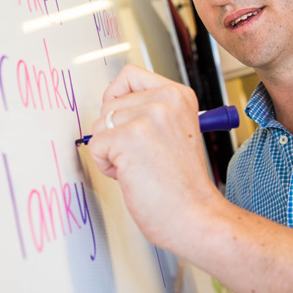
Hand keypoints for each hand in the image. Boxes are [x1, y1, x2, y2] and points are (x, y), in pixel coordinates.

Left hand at [87, 65, 219, 248]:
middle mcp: (165, 100)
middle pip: (109, 103)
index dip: (117, 97)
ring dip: (111, 151)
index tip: (121, 118)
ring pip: (100, 125)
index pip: (129, 75)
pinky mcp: (128, 138)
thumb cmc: (184, 185)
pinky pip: (96, 146)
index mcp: (178, 95)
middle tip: (141, 156)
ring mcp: (147, 117)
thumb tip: (113, 107)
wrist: (196, 216)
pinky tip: (131, 176)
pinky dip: (107, 166)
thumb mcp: (176, 131)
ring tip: (139, 167)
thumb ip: (152, 112)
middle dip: (115, 132)